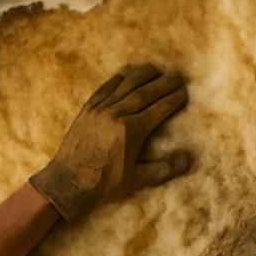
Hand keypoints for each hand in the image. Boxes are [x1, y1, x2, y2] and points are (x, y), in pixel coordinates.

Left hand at [29, 64, 191, 221]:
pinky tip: (127, 74)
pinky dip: (118, 79)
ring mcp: (99, 110)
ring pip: (125, 85)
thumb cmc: (103, 185)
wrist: (67, 183)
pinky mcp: (87, 110)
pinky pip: (105, 88)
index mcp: (130, 131)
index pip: (159, 109)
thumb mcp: (136, 181)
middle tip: (178, 76)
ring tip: (157, 69)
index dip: (174, 99)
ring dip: (143, 74)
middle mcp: (116, 114)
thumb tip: (188, 160)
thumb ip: (163, 170)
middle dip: (164, 83)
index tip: (185, 93)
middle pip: (146, 92)